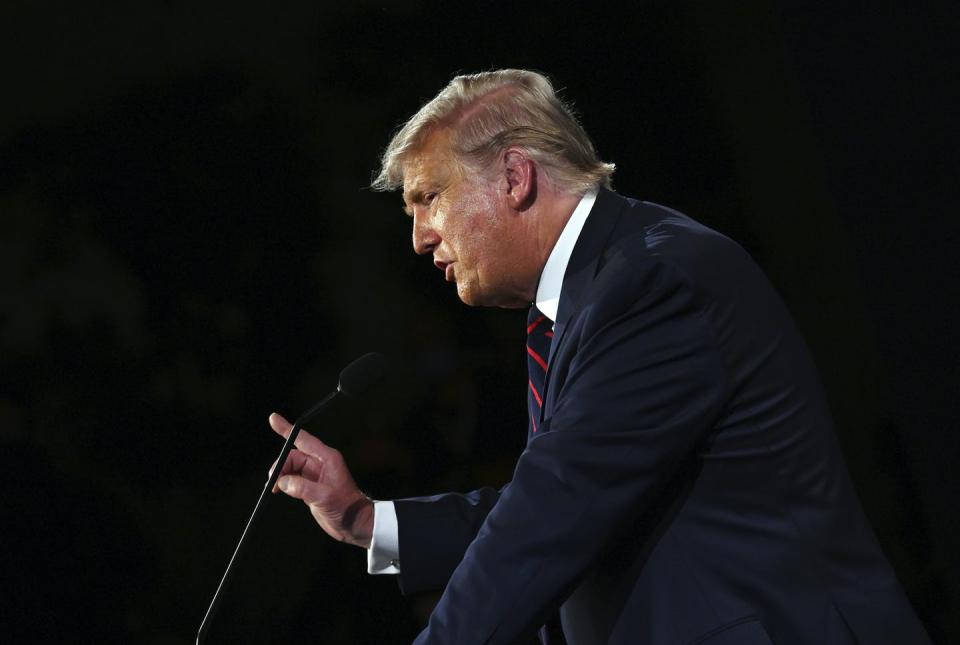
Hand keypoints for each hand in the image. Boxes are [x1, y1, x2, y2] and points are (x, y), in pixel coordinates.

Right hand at [267, 413, 373, 547]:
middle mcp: (320, 464)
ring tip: (274, 488)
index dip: (287, 429)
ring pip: (290, 468)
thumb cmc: (347, 507)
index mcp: (327, 458)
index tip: (273, 419)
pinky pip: (292, 480)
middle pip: (293, 456)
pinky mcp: (310, 487)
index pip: (303, 439)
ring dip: (280, 476)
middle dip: (280, 465)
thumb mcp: (324, 496)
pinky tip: (278, 490)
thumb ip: (301, 488)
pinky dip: (283, 484)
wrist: (354, 524)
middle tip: (272, 481)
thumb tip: (283, 483)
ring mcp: (314, 475)